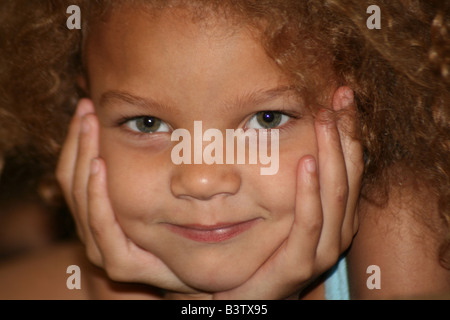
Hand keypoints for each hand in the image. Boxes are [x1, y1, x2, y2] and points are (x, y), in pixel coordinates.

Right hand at [56, 99, 193, 293]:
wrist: (189, 272)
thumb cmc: (173, 230)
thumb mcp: (153, 194)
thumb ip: (140, 167)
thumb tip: (141, 122)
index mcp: (97, 211)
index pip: (75, 172)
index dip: (77, 140)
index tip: (85, 107)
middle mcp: (94, 229)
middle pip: (71, 181)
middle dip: (78, 142)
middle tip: (85, 109)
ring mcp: (102, 247)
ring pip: (81, 198)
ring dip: (84, 159)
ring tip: (89, 127)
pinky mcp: (120, 263)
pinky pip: (102, 224)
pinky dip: (97, 194)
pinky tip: (100, 165)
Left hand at [213, 87, 362, 298]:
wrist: (247, 296)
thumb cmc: (266, 250)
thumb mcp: (286, 213)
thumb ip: (297, 186)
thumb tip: (294, 142)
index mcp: (336, 217)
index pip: (350, 168)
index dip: (349, 132)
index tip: (342, 97)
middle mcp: (337, 231)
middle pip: (349, 175)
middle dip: (346, 134)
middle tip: (341, 96)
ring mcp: (321, 249)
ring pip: (335, 195)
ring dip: (331, 154)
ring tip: (326, 120)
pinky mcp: (299, 265)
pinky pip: (309, 224)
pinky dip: (310, 193)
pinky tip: (307, 163)